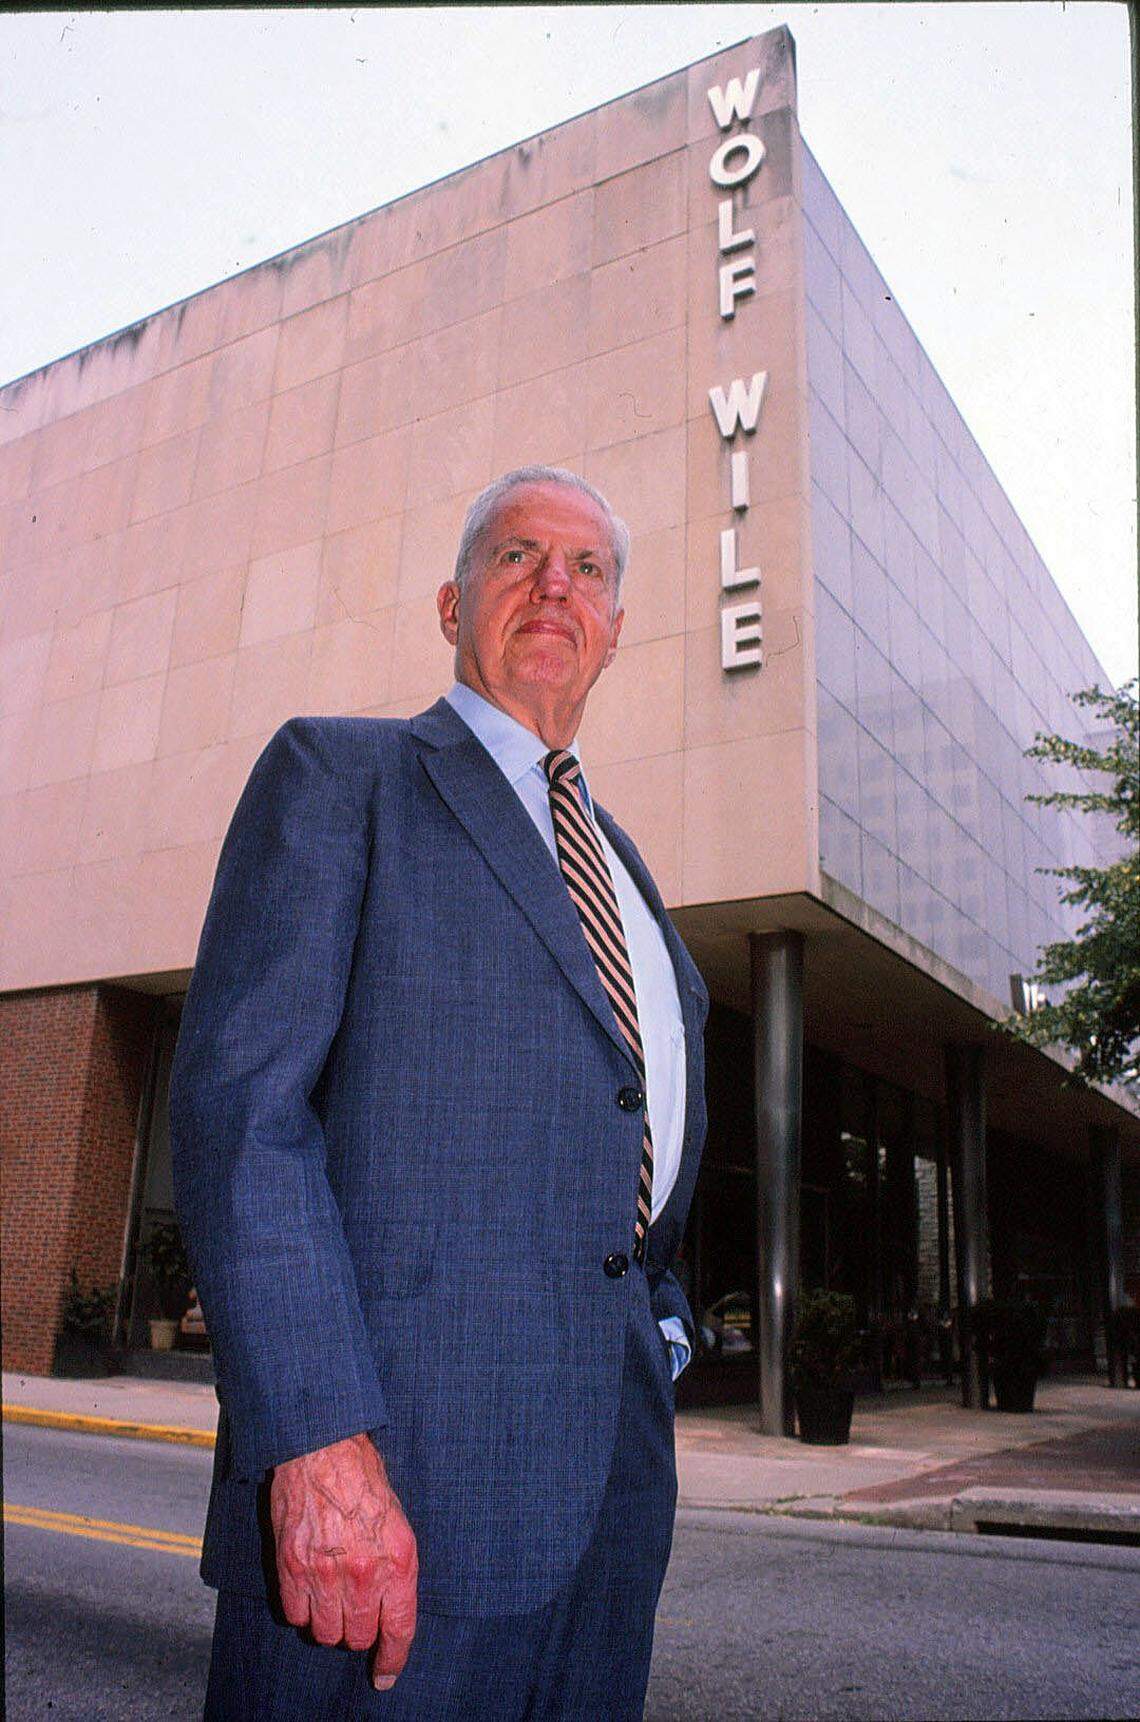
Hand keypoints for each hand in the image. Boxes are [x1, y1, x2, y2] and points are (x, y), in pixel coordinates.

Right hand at [270, 1432, 417, 1690]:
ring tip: (331, 1595)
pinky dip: (301, 1609)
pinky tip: (308, 1588)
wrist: (323, 1448)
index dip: (392, 1658)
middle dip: (357, 1631)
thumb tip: (390, 1610)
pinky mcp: (292, 1568)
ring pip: (325, 1632)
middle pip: (357, 1637)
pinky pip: (295, 1615)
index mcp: (397, 1560)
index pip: (398, 1629)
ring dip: (328, 1622)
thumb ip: (396, 1568)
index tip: (385, 1673)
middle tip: (354, 1608)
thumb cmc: (363, 1480)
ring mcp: (325, 1573)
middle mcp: (363, 1573)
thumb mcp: (397, 1521)